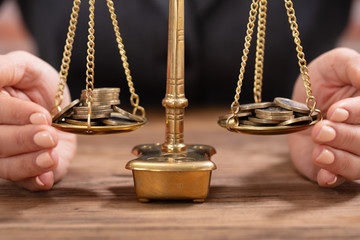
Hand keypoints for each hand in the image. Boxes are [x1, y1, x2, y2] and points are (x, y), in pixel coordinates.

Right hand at [0, 51, 75, 190]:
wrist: (64, 106)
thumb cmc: (40, 83)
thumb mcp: (25, 66)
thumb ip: (5, 68)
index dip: (14, 115)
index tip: (42, 115)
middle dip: (22, 140)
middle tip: (49, 135)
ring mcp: (6, 154)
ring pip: (4, 167)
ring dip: (28, 163)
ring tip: (52, 156)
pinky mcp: (26, 170)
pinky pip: (24, 183)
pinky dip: (34, 182)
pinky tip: (47, 178)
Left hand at [289, 47, 359, 186]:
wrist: (297, 100)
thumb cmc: (323, 78)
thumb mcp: (338, 62)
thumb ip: (355, 67)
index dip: (358, 114)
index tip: (336, 111)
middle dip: (346, 137)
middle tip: (320, 129)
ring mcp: (351, 153)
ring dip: (340, 161)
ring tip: (319, 151)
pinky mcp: (330, 167)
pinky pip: (337, 180)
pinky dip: (332, 178)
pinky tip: (323, 174)